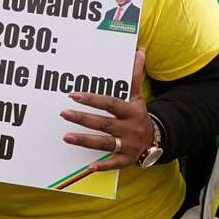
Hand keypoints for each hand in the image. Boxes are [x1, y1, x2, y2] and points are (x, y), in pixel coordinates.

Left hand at [60, 49, 153, 171]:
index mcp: (130, 111)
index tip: (73, 95)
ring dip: (85, 141)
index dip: (92, 99)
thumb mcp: (137, 96)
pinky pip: (113, 164)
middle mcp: (129, 128)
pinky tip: (88, 167)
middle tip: (63, 113)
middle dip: (83, 119)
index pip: (110, 104)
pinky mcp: (126, 160)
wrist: (155, 139)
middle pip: (104, 123)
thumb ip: (134, 75)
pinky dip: (102, 165)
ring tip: (66, 137)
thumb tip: (139, 51)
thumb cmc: (139, 115)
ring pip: (104, 143)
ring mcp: (128, 145)